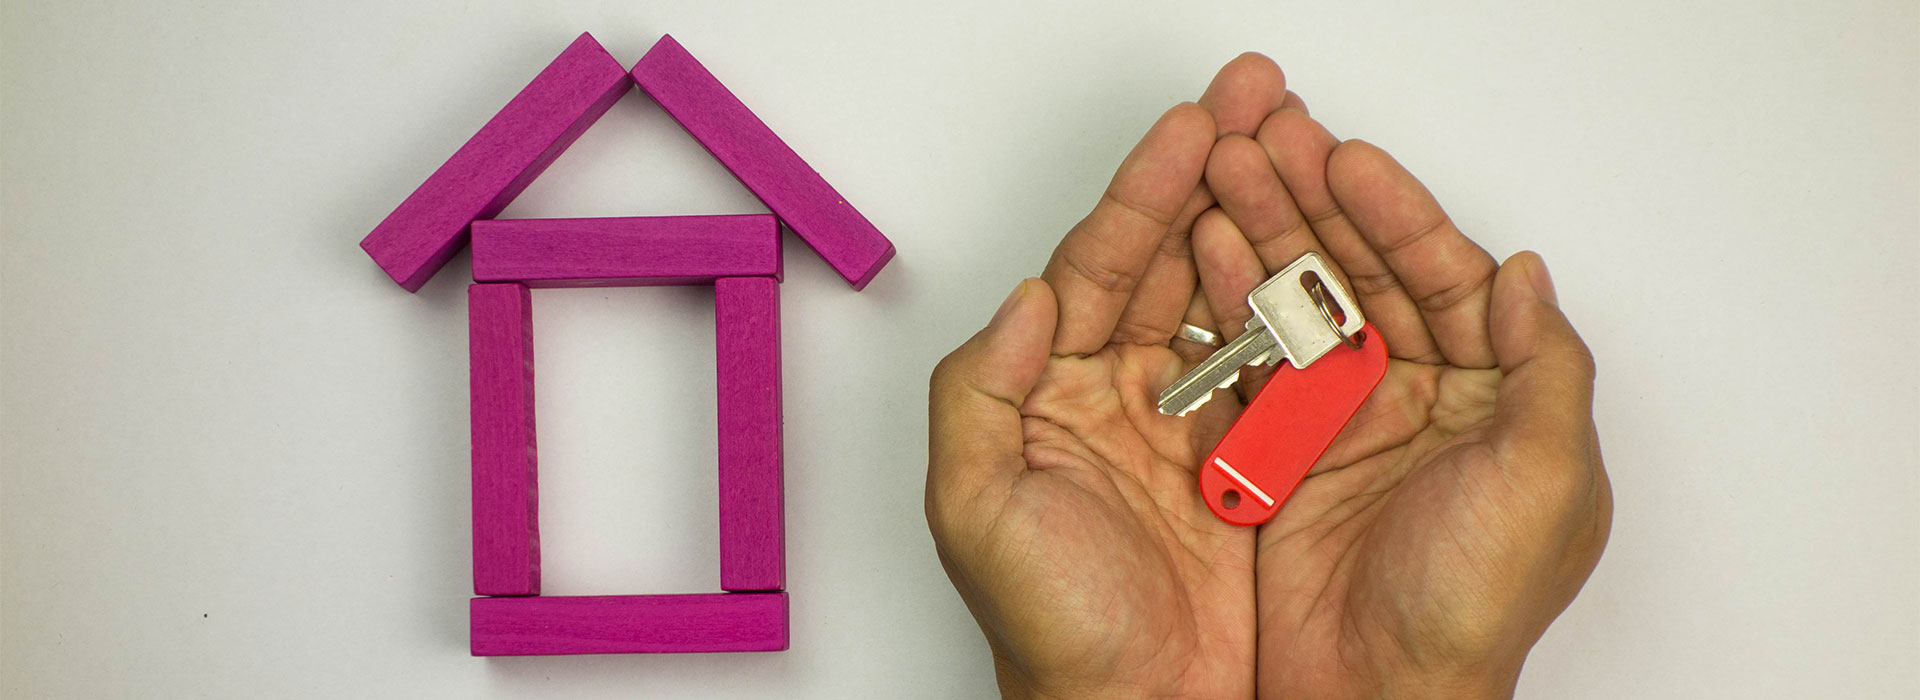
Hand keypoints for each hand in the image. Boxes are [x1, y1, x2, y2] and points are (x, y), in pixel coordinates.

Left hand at [924, 57, 1303, 699]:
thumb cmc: (1048, 627)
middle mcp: (1116, 394)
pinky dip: (1298, 305)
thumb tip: (1029, 295)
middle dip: (1213, 172)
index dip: (1146, 188)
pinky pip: (1275, 363)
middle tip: (1259, 99)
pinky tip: (1324, 251)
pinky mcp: (1245, 461)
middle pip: (1168, 257)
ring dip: (1260, 219)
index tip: (1195, 123)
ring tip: (1300, 147)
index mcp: (1048, 391)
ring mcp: (1185, 423)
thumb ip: (984, 389)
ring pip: (1225, 295)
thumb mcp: (975, 506)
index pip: (1100, 263)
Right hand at [1192, 104, 1611, 697]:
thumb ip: (1545, 370)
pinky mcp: (1286, 454)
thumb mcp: (1546, 481)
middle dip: (1318, 205)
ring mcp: (1350, 426)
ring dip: (1269, 237)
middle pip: (1370, 276)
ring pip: (1308, 305)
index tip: (1348, 162)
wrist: (1372, 698)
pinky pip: (1258, 359)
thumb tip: (1527, 275)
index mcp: (1495, 400)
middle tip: (1268, 144)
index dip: (1398, 214)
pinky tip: (1207, 254)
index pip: (1448, 278)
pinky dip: (1231, 304)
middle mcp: (1424, 403)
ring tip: (1224, 177)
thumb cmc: (1470, 609)